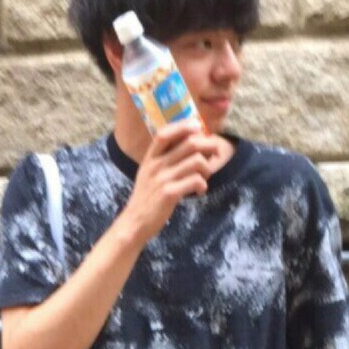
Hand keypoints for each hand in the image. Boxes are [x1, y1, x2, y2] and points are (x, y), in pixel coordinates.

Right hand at [122, 121, 224, 245]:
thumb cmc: (146, 198)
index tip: (198, 127)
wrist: (134, 223)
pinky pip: (195, 181)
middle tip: (214, 154)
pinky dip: (203, 185)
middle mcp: (155, 166)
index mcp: (150, 158)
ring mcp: (162, 179)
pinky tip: (200, 191)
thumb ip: (163, 160)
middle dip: (208, 146)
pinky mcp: (169, 194)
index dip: (183, 125)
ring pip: (197, 161)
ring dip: (208, 168)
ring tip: (204, 177)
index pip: (165, 133)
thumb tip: (191, 145)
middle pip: (190, 143)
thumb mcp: (148, 174)